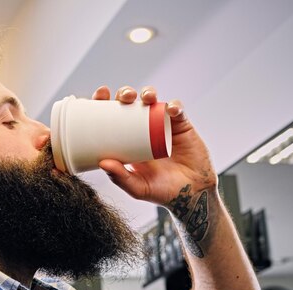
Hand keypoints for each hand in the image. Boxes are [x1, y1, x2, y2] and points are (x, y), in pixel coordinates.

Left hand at [92, 86, 217, 208]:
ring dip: (148, 92)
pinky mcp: (181, 125)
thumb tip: (102, 163)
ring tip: (147, 98)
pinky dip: (174, 106)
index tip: (100, 95)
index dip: (104, 102)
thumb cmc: (161, 191)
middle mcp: (142, 127)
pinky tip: (171, 109)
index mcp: (125, 139)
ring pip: (153, 100)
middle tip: (124, 97)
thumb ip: (120, 178)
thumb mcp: (137, 187)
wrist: (192, 194)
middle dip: (125, 93)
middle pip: (130, 102)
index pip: (111, 115)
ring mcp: (162, 124)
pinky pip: (177, 110)